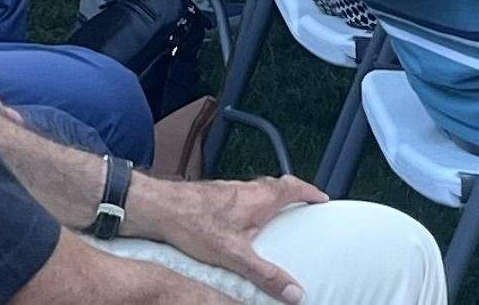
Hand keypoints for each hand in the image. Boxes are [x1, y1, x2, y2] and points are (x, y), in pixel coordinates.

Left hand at [130, 174, 329, 303]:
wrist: (158, 208)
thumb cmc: (193, 224)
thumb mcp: (235, 255)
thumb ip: (265, 274)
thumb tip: (294, 292)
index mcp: (258, 198)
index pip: (292, 186)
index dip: (309, 191)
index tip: (321, 198)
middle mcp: (244, 189)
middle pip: (275, 186)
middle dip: (291, 195)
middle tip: (301, 207)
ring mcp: (227, 190)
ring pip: (255, 190)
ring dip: (268, 199)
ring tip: (273, 218)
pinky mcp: (211, 195)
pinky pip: (239, 197)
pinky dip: (248, 206)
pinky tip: (240, 224)